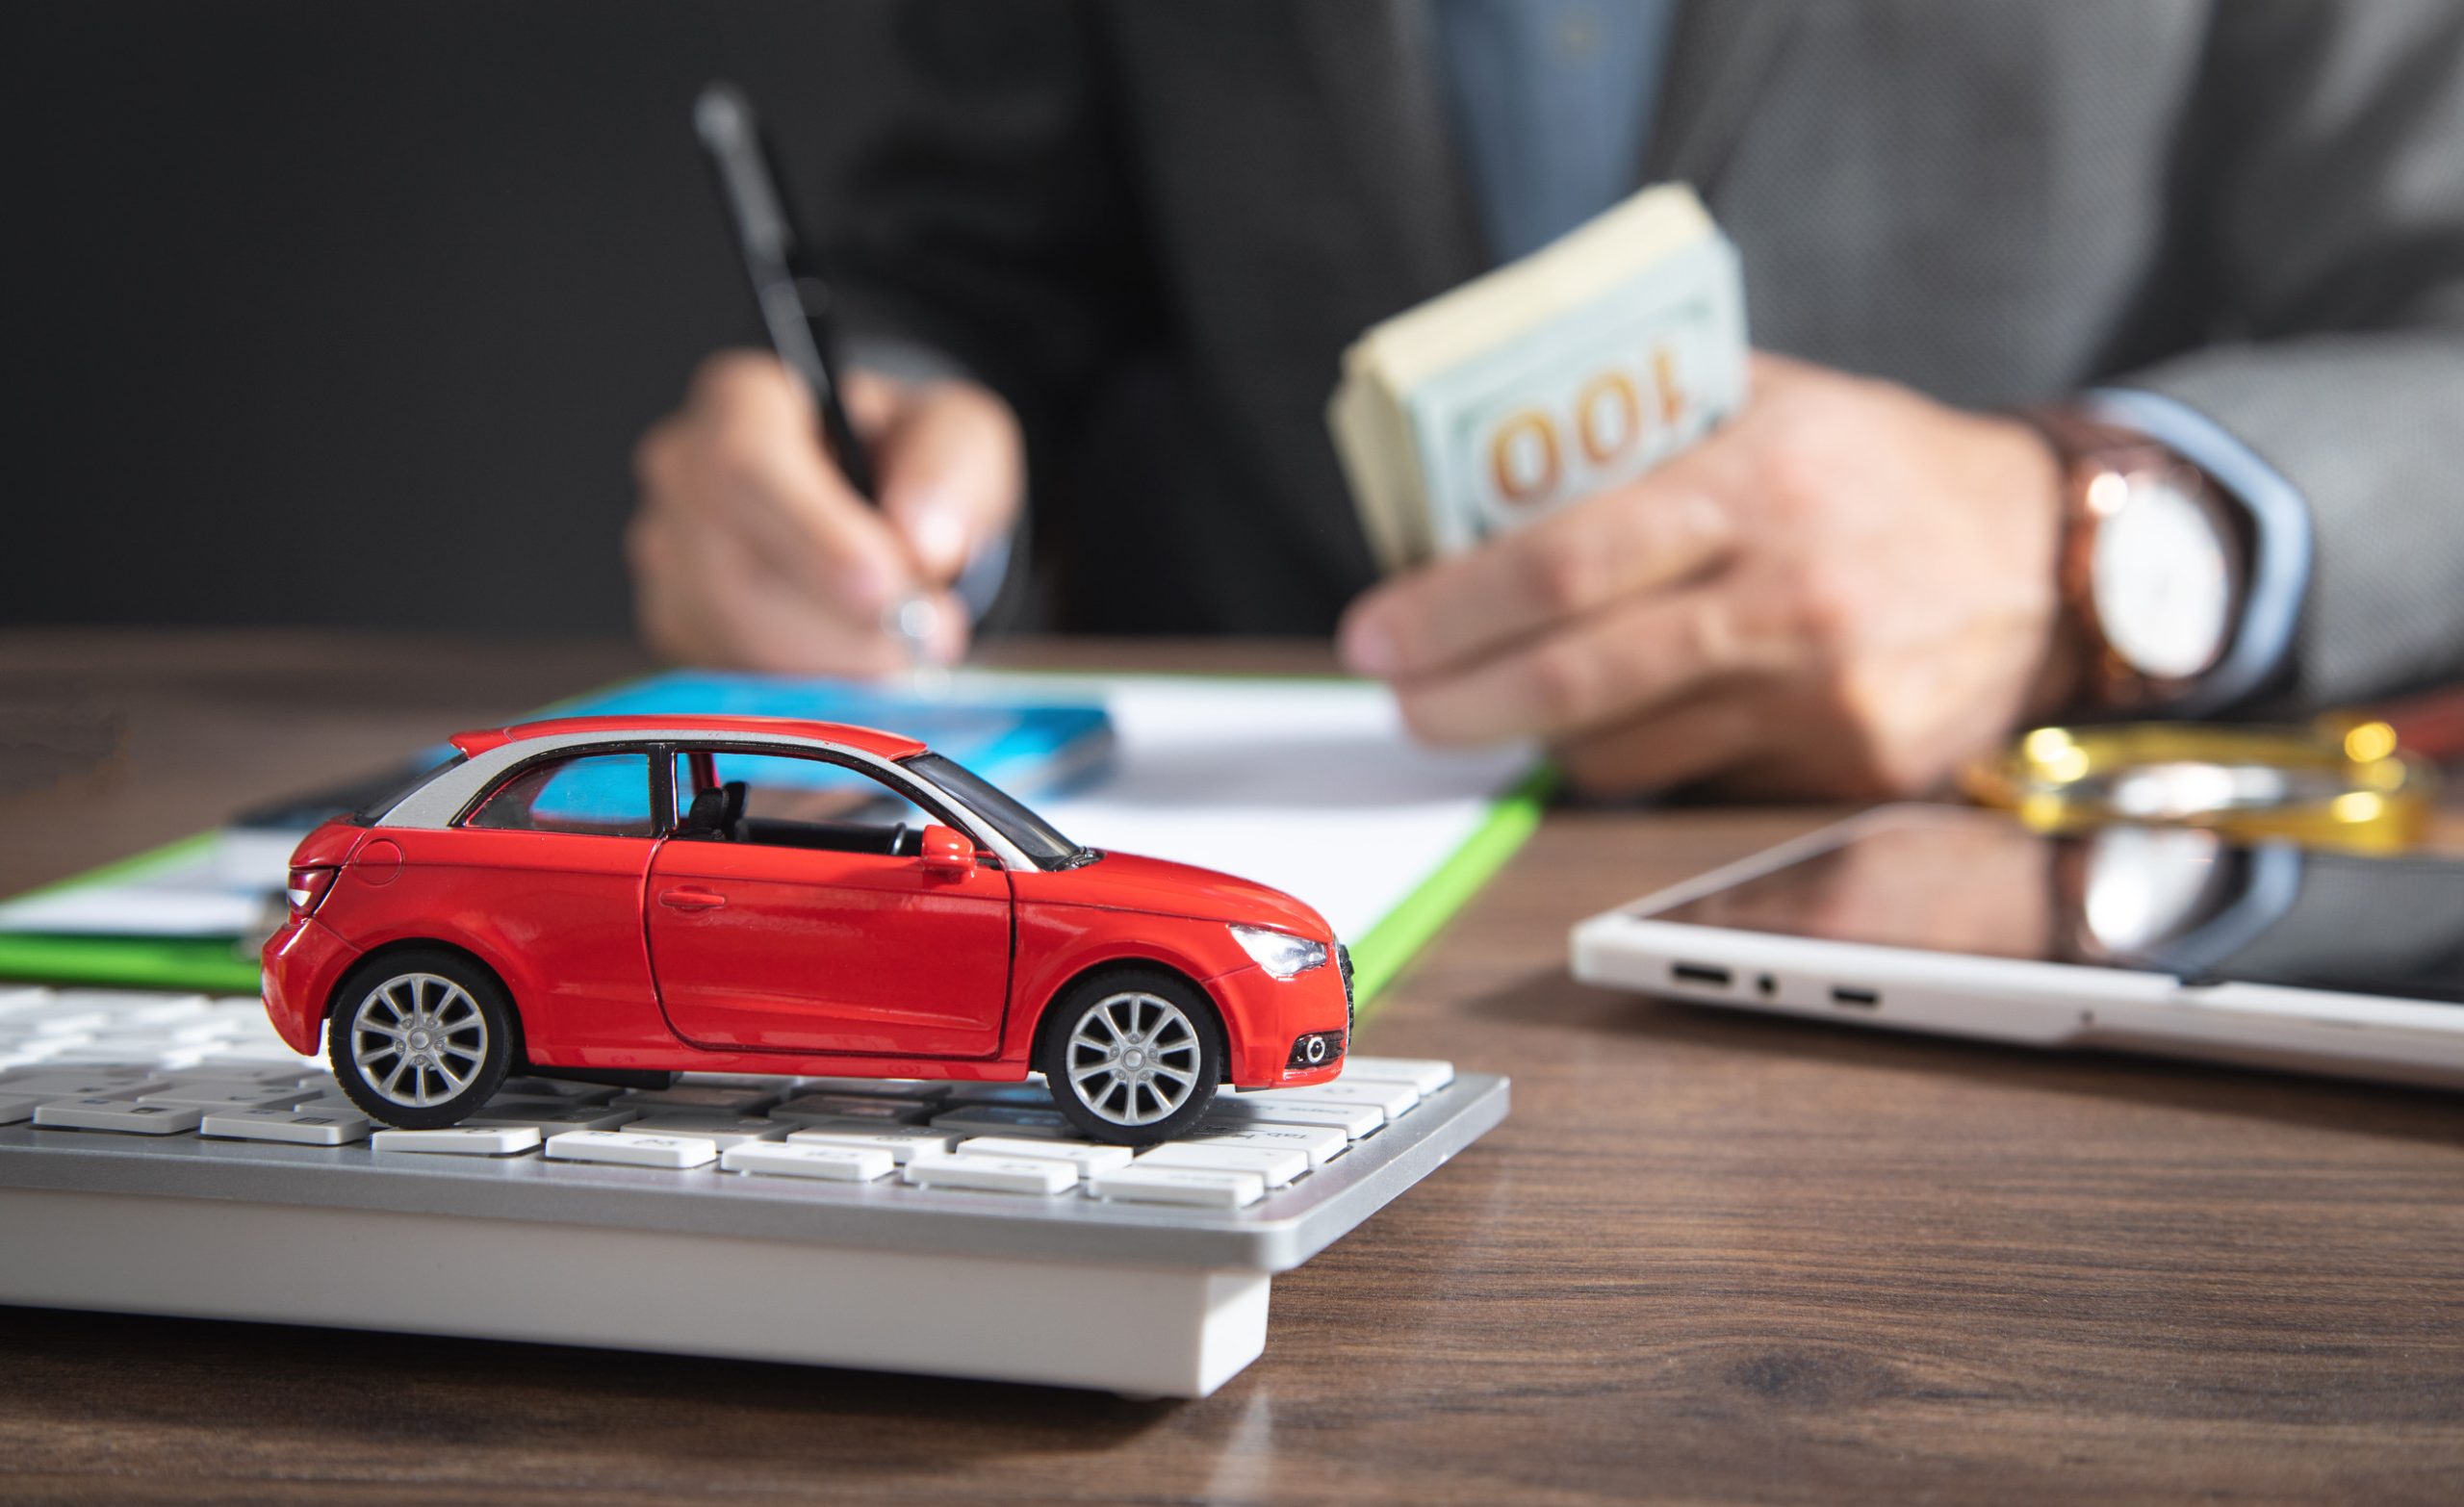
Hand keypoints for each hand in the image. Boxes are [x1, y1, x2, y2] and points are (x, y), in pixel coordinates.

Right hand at [628, 352, 1023, 672]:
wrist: (883, 509)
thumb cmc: (909, 460)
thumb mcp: (959, 438)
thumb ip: (949, 470)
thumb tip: (922, 538)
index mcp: (742, 403)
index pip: (746, 466)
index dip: (813, 535)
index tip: (886, 585)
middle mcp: (683, 472)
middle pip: (731, 565)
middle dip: (835, 621)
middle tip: (924, 641)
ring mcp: (670, 553)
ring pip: (729, 630)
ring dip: (828, 663)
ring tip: (907, 658)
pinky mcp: (679, 622)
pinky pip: (727, 673)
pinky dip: (803, 690)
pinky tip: (862, 675)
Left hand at [1337, 353, 2074, 797]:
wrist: (2053, 561)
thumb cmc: (1882, 467)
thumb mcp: (1773, 400)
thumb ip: (1642, 421)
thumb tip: (1485, 465)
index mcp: (1758, 482)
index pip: (1563, 561)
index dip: (1450, 609)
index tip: (1376, 630)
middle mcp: (1789, 597)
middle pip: (1572, 677)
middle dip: (1457, 700)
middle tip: (1399, 699)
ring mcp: (1820, 698)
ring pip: (1621, 750)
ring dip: (1530, 737)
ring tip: (1486, 705)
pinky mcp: (1844, 769)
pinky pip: (1691, 780)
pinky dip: (1629, 758)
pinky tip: (1610, 723)